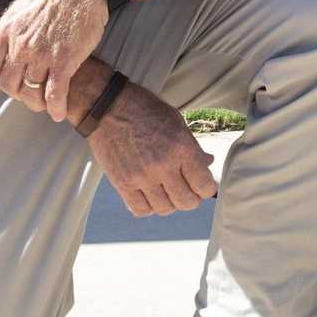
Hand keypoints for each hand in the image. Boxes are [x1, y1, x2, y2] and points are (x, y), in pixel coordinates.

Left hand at [0, 0, 110, 120]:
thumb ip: (12, 29)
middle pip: (8, 85)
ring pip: (30, 94)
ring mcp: (41, 54)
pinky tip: (58, 112)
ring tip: (44, 104)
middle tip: (29, 93)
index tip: (9, 80)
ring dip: (36, 104)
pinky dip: (55, 108)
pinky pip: (54, 94)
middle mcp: (20, 45)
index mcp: (6, 30)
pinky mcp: (65, 61)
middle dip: (18, 94)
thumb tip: (6, 45)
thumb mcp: (22, 6)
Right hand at [85, 82, 218, 215]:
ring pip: (164, 209)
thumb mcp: (176, 121)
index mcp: (181, 148)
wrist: (107, 106)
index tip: (203, 185)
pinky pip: (140, 209)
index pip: (204, 185)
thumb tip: (208, 162)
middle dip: (191, 198)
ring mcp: (141, 176)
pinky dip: (147, 207)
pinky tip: (148, 195)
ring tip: (166, 191)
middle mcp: (163, 165)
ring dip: (169, 203)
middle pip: (186, 202)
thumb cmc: (144, 109)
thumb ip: (193, 146)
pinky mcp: (122, 183)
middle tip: (186, 189)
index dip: (207, 188)